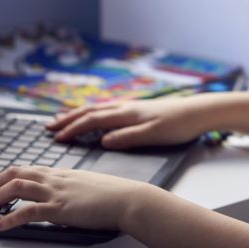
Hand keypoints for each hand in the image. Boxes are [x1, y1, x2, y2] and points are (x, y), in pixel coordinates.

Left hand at [0, 165, 141, 230]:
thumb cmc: (114, 195)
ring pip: (16, 187)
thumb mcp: (87, 185)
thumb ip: (71, 187)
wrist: (128, 199)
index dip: (6, 177)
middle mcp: (55, 179)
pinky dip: (10, 218)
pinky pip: (28, 212)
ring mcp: (57, 192)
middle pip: (15, 173)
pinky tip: (1, 225)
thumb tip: (62, 195)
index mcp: (61, 173)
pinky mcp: (60, 209)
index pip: (26, 168)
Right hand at [47, 96, 207, 148]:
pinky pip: (108, 109)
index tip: (56, 138)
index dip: (73, 129)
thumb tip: (103, 141)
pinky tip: (95, 115)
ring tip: (64, 117)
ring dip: (79, 113)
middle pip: (91, 111)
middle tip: (49, 126)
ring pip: (99, 108)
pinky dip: (94, 112)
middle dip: (69, 119)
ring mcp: (132, 106)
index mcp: (126, 114)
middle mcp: (126, 107)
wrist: (199, 111)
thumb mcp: (153, 135)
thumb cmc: (178, 125)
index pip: (92, 120)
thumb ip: (127, 138)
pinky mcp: (139, 109)